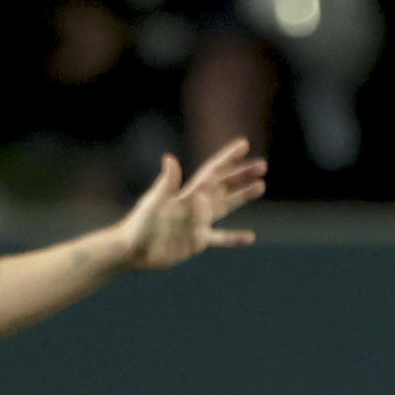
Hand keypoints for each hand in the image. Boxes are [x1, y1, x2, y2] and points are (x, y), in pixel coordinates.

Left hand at [116, 140, 264, 269]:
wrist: (131, 250)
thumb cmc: (138, 225)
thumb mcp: (153, 202)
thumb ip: (166, 183)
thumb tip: (170, 159)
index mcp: (187, 193)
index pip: (213, 172)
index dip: (228, 158)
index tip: (244, 144)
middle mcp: (195, 205)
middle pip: (224, 185)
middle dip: (242, 174)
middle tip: (262, 165)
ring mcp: (197, 223)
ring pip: (226, 206)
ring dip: (243, 196)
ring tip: (260, 186)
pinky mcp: (197, 242)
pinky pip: (221, 238)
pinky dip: (235, 238)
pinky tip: (251, 237)